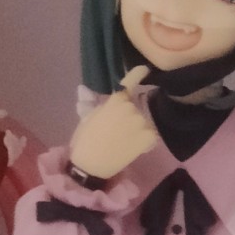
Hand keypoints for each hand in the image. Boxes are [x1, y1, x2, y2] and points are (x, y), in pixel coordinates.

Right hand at [69, 65, 158, 179]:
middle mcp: (131, 108)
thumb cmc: (85, 140)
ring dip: (138, 130)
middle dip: (130, 117)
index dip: (138, 74)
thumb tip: (83, 90)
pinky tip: (133, 149)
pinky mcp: (148, 138)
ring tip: (124, 142)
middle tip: (117, 131)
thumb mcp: (88, 118)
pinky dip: (145, 142)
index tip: (145, 70)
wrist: (92, 164)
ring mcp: (141, 122)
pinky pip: (151, 136)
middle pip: (136, 108)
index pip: (130, 82)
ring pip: (144, 123)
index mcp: (116, 100)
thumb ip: (94, 103)